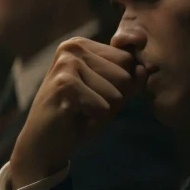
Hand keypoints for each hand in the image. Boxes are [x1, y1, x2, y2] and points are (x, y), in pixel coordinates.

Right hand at [10, 37, 146, 189]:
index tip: (96, 93)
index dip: (122, 85)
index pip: (128, 61)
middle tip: (87, 104)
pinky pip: (103, 106)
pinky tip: (74, 117)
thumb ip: (132, 81)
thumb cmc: (82, 116)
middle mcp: (74, 47)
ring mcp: (67, 63)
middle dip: (113, 98)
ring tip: (81, 110)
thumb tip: (145, 69)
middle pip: (124, 75)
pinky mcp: (63, 84)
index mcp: (85, 45)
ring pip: (116, 92)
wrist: (45, 144)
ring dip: (103, 109)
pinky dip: (94, 118)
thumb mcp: (113, 96)